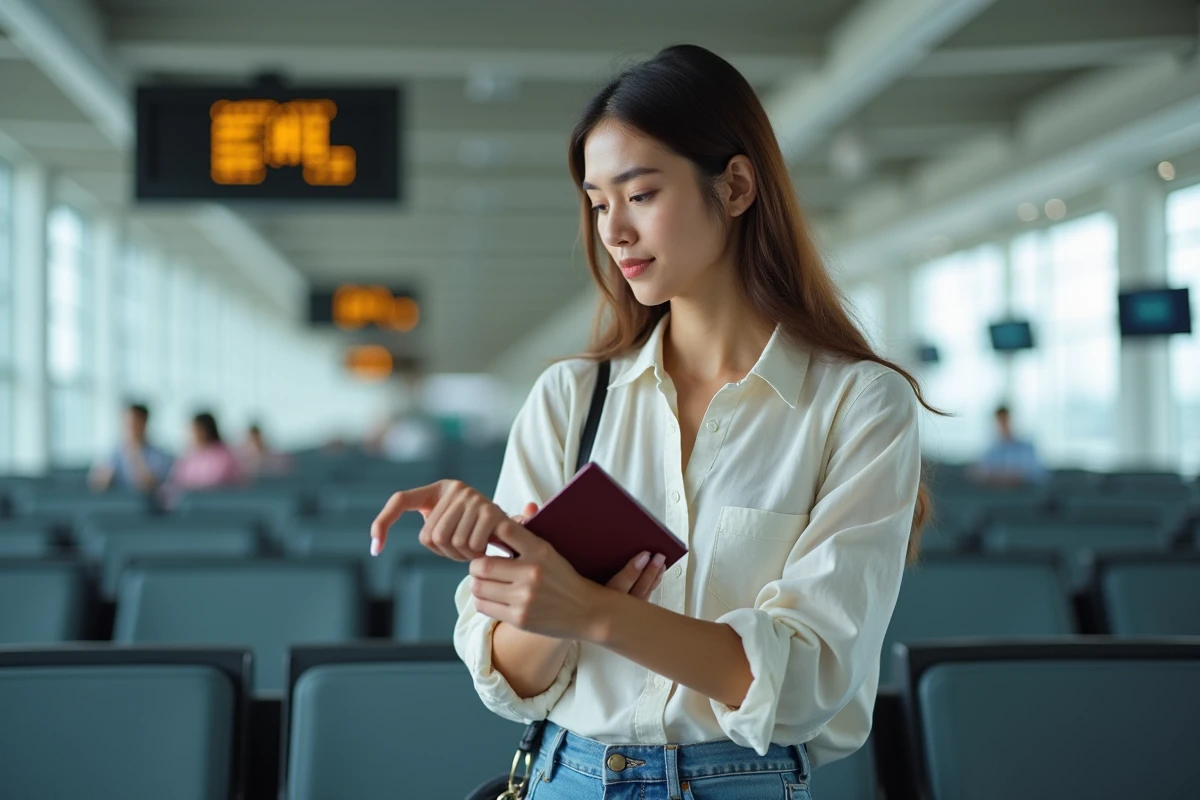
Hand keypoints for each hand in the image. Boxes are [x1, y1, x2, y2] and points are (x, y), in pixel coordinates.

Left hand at [370, 480, 510, 560]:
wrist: (515, 531)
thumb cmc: (476, 531)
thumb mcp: (451, 524)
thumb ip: (427, 527)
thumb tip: (374, 544)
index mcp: (439, 489)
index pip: (401, 500)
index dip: (384, 521)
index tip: (375, 548)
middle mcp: (455, 488)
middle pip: (430, 535)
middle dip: (444, 552)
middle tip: (460, 553)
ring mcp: (474, 497)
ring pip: (449, 542)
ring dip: (460, 556)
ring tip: (473, 551)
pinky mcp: (490, 510)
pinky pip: (469, 545)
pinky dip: (475, 555)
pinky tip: (484, 551)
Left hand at [468, 515, 666, 639]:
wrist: (586, 611)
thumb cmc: (563, 578)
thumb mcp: (552, 552)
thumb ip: (532, 532)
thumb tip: (528, 506)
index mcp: (541, 550)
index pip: (504, 530)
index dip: (489, 532)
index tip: (488, 540)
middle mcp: (532, 573)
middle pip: (481, 564)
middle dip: (476, 566)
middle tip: (481, 567)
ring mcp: (525, 597)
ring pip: (478, 587)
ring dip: (478, 584)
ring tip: (487, 583)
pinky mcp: (520, 618)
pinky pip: (483, 606)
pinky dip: (483, 601)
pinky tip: (493, 599)